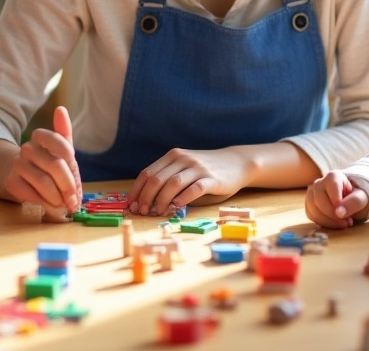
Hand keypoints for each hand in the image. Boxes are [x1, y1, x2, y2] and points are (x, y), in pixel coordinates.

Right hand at [4, 107, 81, 212]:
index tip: (75, 172)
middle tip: (74, 201)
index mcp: (41, 137)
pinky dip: (45, 204)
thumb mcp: (62, 150)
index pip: (59, 141)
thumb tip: (61, 109)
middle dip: (68, 186)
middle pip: (55, 166)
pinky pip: (31, 194)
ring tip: (63, 205)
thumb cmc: (49, 164)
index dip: (70, 160)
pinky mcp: (11, 181)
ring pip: (44, 182)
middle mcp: (28, 148)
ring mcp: (18, 165)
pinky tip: (50, 205)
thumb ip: (64, 131)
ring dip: (58, 198)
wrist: (24, 179)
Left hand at [127, 146, 251, 215]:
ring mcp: (197, 168)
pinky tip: (176, 207)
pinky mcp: (212, 178)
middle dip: (146, 198)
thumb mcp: (184, 168)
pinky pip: (194, 188)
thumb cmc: (206, 170)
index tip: (131, 206)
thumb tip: (145, 200)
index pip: (147, 173)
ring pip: (173, 183)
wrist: (236, 163)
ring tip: (157, 212)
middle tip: (142, 212)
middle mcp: (183, 159)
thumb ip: (168, 178)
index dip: (137, 191)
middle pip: (157, 179)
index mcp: (172, 156)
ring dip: (161, 200)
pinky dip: (183, 198)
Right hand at [304, 171, 368, 228]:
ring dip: (328, 221)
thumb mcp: (362, 198)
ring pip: (312, 208)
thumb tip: (339, 213)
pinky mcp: (309, 205)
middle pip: (319, 199)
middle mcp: (319, 183)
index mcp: (333, 176)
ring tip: (343, 224)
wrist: (350, 201)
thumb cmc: (356, 196)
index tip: (345, 215)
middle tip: (347, 222)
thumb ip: (354, 202)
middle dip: (332, 214)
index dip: (337, 202)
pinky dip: (323, 223)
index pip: (331, 187)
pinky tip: (335, 224)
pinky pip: (311, 215)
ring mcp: (311, 193)